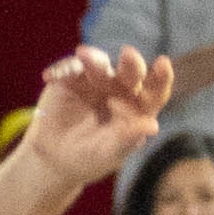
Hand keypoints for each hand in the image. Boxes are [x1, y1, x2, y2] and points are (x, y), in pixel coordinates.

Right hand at [21, 43, 176, 186]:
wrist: (54, 159)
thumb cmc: (88, 159)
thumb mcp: (107, 153)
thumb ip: (127, 139)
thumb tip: (152, 126)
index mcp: (138, 108)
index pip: (155, 91)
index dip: (161, 77)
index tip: (162, 63)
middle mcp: (121, 90)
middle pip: (131, 72)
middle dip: (131, 63)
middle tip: (128, 55)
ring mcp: (96, 81)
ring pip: (100, 64)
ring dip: (94, 59)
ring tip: (83, 55)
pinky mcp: (72, 78)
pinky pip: (70, 68)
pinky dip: (62, 70)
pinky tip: (51, 77)